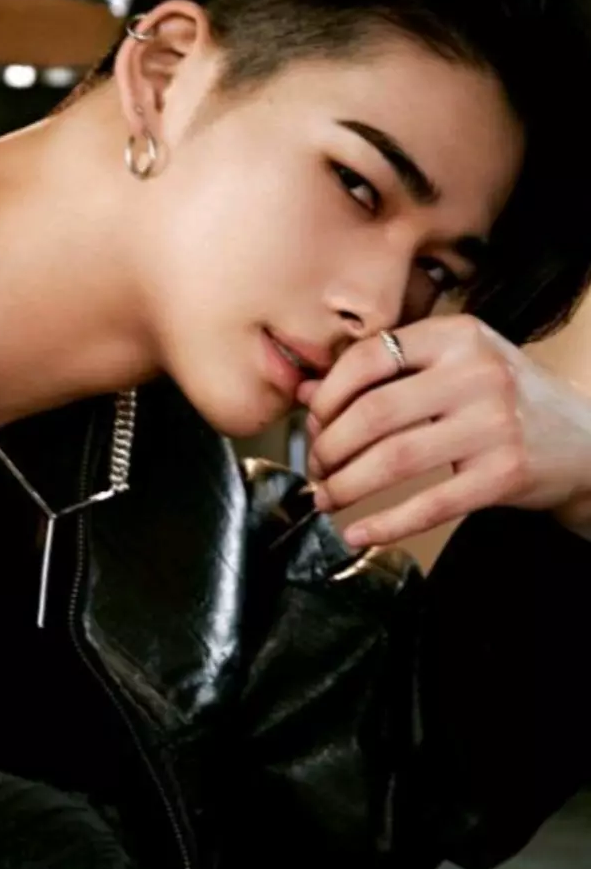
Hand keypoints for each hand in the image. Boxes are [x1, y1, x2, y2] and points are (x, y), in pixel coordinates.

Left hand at [296, 316, 590, 550]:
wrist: (582, 440)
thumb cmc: (505, 401)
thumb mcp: (453, 369)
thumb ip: (385, 374)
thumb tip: (306, 391)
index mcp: (458, 336)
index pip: (370, 357)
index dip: (329, 396)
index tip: (314, 423)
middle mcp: (477, 373)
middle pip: (374, 413)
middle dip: (330, 448)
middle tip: (316, 470)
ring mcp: (494, 424)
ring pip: (394, 460)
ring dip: (347, 486)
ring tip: (327, 499)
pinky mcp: (504, 474)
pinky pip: (430, 505)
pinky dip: (385, 524)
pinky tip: (359, 532)